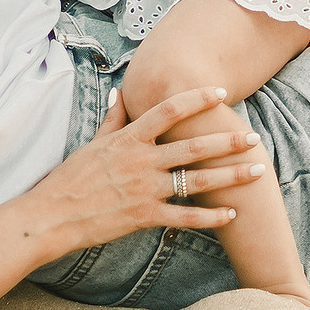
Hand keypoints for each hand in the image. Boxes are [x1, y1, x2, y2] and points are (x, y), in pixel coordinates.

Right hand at [26, 86, 263, 250]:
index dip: (197, 98)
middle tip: (255, 137)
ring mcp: (145, 189)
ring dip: (231, 176)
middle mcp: (142, 161)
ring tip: (258, 170)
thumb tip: (121, 92)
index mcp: (129, 139)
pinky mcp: (144, 216)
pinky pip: (184, 217)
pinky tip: (232, 214)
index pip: (169, 110)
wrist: (52, 215)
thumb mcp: (93, 142)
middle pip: (194, 147)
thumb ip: (113, 118)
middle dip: (229, 142)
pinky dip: (210, 217)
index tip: (222, 92)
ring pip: (197, 181)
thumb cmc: (70, 178)